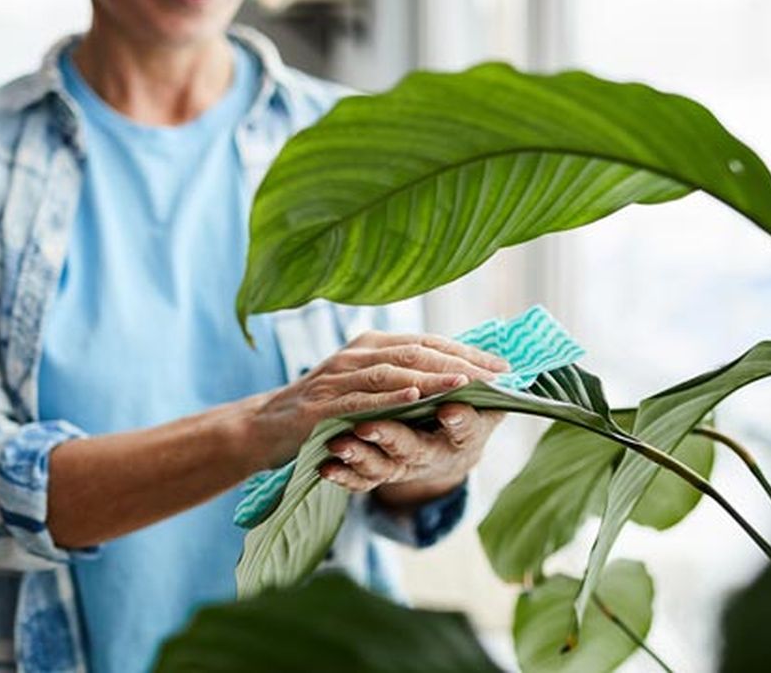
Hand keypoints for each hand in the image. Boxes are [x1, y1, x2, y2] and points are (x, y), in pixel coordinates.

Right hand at [243, 331, 507, 470]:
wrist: (266, 428)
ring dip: (432, 376)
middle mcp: (356, 353)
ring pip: (393, 370)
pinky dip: (390, 397)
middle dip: (459, 361)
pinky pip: (361, 398)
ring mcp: (337, 376)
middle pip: (416, 350)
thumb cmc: (324, 408)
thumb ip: (401, 377)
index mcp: (371, 344)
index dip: (467, 351)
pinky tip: (417, 398)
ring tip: (466, 382)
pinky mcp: (323, 404)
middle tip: (495, 374)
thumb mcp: (364, 384)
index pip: (427, 342)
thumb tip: (455, 376)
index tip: (504, 365)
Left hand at [319, 403, 503, 508]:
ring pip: (380, 466)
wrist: (444, 456)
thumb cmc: (463, 421)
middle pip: (412, 448)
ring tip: (338, 445)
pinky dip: (343, 477)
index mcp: (462, 438)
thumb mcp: (485, 412)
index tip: (448, 409)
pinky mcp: (378, 476)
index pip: (464, 430)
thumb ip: (489, 393)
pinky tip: (326, 468)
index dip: (458, 421)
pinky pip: (359, 482)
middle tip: (367, 426)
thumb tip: (506, 368)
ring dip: (358, 456)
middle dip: (390, 437)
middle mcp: (430, 454)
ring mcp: (401, 467)